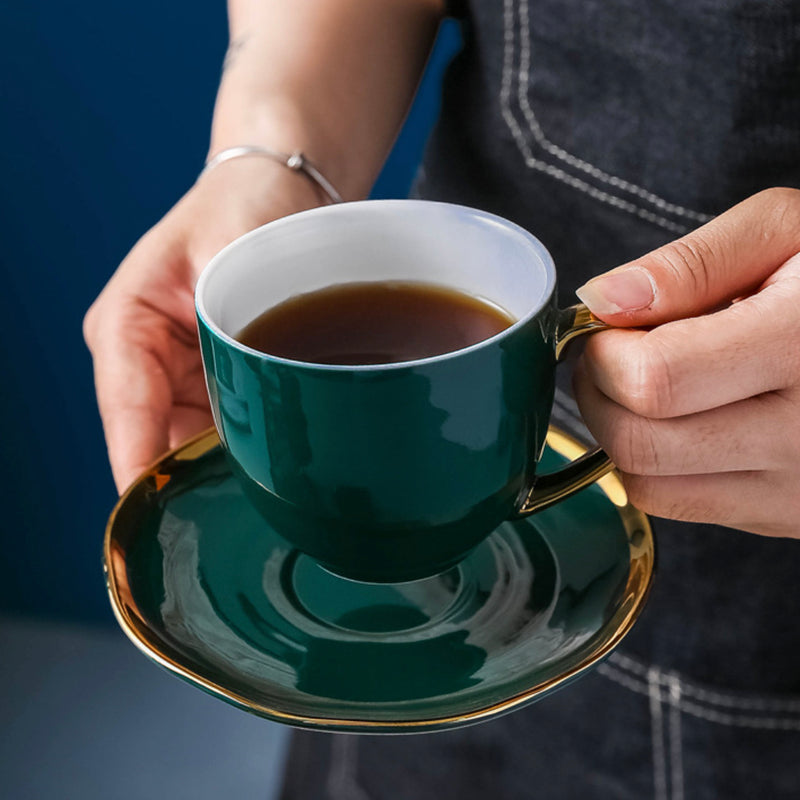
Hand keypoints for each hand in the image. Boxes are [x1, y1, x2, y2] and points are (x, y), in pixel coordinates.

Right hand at [84, 159, 324, 492]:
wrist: (279, 192)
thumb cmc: (246, 204)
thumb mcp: (236, 247)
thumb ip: (234, 323)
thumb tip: (252, 406)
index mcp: (128, 326)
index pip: (126, 409)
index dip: (141, 465)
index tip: (159, 515)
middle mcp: (146, 360)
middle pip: (158, 440)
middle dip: (194, 479)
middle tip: (240, 511)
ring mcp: (182, 376)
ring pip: (192, 444)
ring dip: (226, 469)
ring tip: (266, 494)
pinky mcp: (216, 382)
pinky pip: (225, 430)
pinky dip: (248, 449)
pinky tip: (277, 467)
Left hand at [573, 187, 799, 536]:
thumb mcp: (789, 232)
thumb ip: (692, 264)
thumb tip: (602, 300)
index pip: (654, 381)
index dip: (606, 353)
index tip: (611, 328)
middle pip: (640, 444)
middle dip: (600, 393)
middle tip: (618, 355)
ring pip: (649, 486)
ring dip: (623, 432)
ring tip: (654, 384)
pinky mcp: (789, 517)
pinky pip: (682, 506)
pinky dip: (659, 465)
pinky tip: (689, 419)